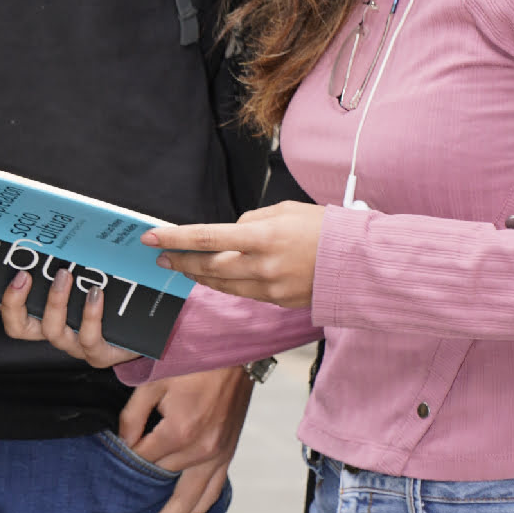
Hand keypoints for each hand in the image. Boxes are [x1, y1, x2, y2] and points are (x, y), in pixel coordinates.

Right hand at [0, 266, 137, 369]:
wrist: (145, 325)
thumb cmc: (106, 292)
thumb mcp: (80, 273)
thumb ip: (52, 261)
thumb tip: (28, 234)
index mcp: (39, 313)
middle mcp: (50, 331)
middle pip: (18, 329)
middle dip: (15, 304)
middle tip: (23, 275)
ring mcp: (73, 344)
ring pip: (52, 332)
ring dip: (56, 303)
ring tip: (66, 276)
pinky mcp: (99, 353)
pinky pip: (89, 339)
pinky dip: (90, 316)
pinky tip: (96, 295)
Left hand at [117, 366, 251, 512]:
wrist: (233, 350)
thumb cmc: (190, 360)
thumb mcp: (152, 381)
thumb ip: (133, 415)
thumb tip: (124, 444)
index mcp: (179, 431)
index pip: (144, 458)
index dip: (130, 455)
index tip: (122, 448)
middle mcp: (201, 449)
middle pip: (170, 490)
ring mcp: (218, 453)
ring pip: (195, 500)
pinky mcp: (228, 452)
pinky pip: (215, 489)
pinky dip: (200, 508)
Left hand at [145, 200, 323, 309]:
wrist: (362, 263)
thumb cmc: (326, 228)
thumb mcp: (285, 211)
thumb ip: (252, 220)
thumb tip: (230, 232)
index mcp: (263, 237)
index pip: (206, 237)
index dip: (175, 238)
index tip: (152, 238)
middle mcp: (263, 266)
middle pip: (208, 267)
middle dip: (181, 261)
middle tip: (162, 257)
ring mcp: (271, 288)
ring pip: (222, 284)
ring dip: (199, 276)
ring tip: (184, 267)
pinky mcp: (279, 302)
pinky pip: (244, 293)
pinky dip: (227, 284)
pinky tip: (216, 277)